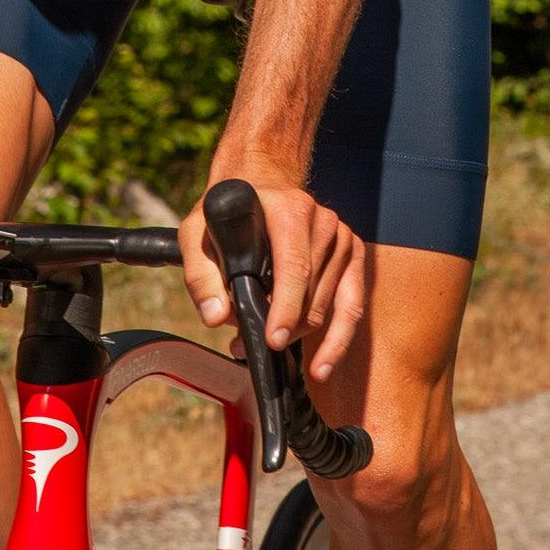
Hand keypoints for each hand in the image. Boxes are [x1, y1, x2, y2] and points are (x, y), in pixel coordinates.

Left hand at [179, 153, 365, 383]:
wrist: (260, 184)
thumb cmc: (229, 212)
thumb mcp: (197, 231)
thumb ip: (201, 275)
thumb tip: (215, 316)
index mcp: (289, 209)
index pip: (295, 266)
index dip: (285, 308)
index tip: (273, 340)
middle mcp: (322, 220)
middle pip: (310, 294)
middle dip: (282, 327)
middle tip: (243, 343)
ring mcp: (341, 237)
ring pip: (326, 306)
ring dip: (297, 333)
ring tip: (265, 342)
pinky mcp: (352, 253)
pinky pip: (352, 305)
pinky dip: (338, 339)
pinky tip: (323, 365)